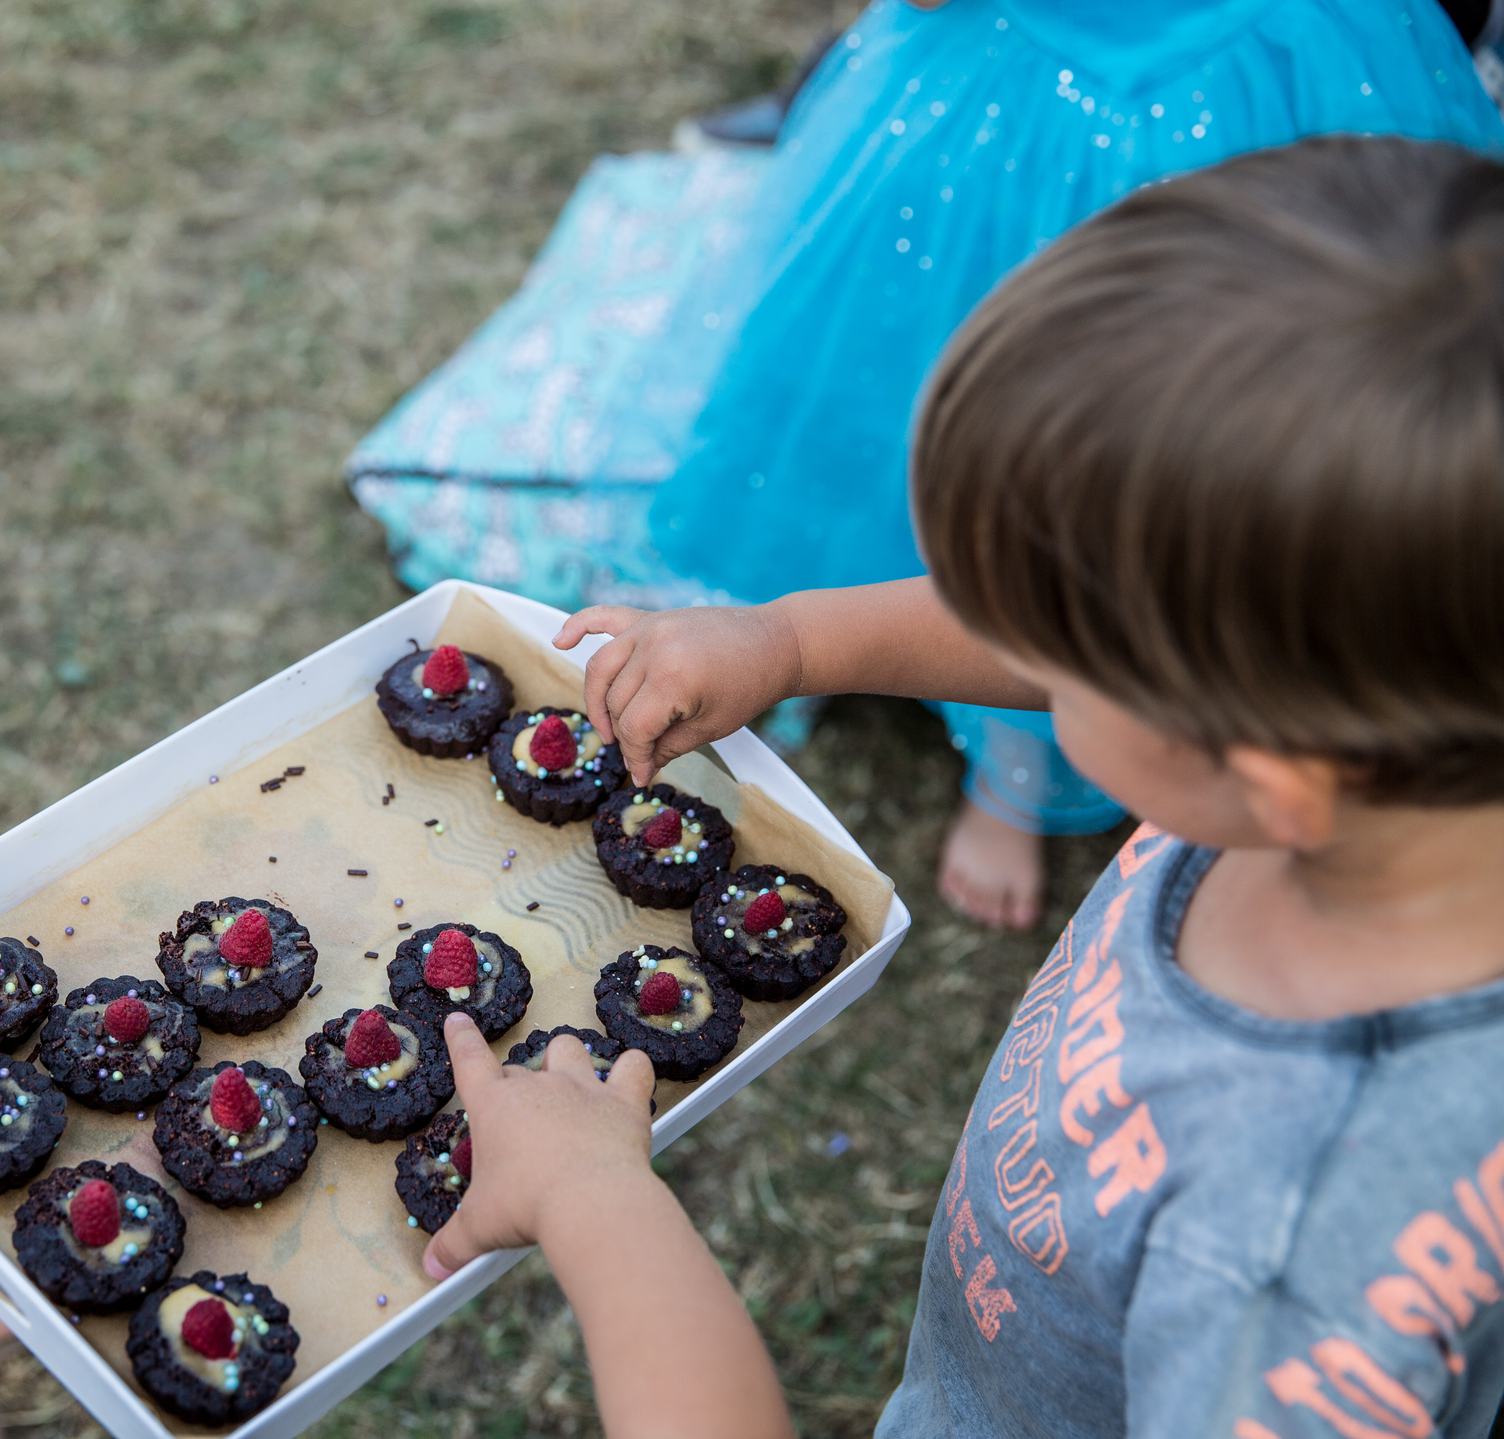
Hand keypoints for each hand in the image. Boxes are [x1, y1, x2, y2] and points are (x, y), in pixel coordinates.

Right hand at [423, 1015, 656, 1279]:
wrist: (589, 1202)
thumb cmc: (525, 1209)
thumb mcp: (478, 1229)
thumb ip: (452, 1245)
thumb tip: (431, 1268)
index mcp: (494, 1106)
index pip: (469, 1060)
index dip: (461, 1039)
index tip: (458, 1019)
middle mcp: (537, 1086)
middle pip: (520, 1071)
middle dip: (517, 1091)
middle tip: (523, 1131)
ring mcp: (582, 1087)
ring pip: (568, 1050)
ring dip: (566, 1060)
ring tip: (570, 1085)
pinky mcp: (622, 1099)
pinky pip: (633, 1065)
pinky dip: (632, 1069)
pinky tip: (630, 1080)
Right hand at [553, 603, 802, 785]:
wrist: (773, 642)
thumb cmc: (748, 688)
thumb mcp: (711, 727)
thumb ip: (668, 747)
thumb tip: (638, 770)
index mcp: (673, 679)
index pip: (634, 727)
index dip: (636, 756)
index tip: (642, 776)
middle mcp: (654, 649)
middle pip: (616, 702)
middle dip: (624, 735)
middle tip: (638, 754)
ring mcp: (649, 628)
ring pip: (601, 670)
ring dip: (598, 701)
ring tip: (609, 728)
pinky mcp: (649, 617)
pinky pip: (604, 618)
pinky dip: (578, 626)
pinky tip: (560, 641)